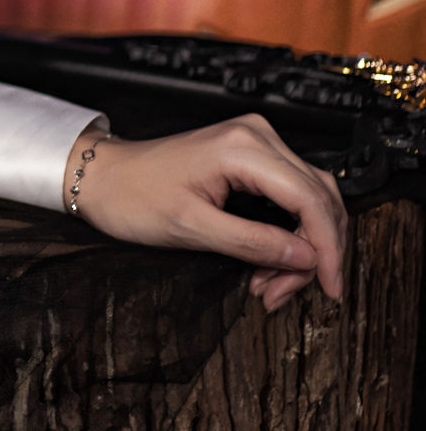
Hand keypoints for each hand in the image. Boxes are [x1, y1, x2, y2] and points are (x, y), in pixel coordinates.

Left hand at [68, 116, 347, 310]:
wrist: (102, 177)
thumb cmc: (133, 197)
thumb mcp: (192, 229)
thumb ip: (253, 243)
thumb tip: (307, 259)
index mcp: (244, 148)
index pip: (310, 199)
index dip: (327, 249)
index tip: (329, 288)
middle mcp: (257, 136)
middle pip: (316, 199)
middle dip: (310, 254)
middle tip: (281, 294)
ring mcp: (256, 143)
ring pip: (307, 200)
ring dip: (298, 249)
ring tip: (268, 287)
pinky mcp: (250, 156)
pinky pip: (288, 196)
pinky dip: (286, 234)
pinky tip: (266, 266)